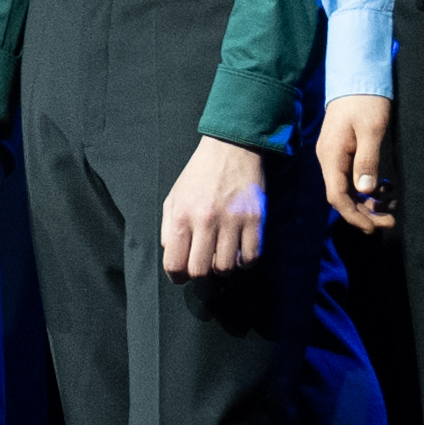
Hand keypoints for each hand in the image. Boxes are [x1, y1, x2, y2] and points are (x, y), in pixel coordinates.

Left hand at [158, 135, 266, 282]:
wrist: (231, 148)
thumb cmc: (199, 175)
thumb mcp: (174, 197)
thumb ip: (169, 228)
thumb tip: (172, 254)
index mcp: (182, 216)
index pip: (175, 264)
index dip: (177, 276)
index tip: (182, 274)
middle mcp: (206, 220)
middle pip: (200, 271)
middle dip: (200, 272)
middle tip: (204, 262)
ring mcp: (233, 221)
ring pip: (226, 268)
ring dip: (223, 267)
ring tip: (222, 254)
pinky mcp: (255, 219)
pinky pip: (251, 257)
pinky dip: (245, 261)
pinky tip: (240, 251)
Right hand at [315, 94, 393, 231]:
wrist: (358, 75)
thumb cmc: (366, 101)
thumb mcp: (371, 130)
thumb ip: (368, 160)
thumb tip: (365, 190)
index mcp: (331, 156)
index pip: (337, 196)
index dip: (354, 215)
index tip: (373, 227)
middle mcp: (329, 159)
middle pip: (342, 196)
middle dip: (364, 213)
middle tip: (390, 222)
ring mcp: (335, 155)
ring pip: (348, 189)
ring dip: (368, 202)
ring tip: (391, 207)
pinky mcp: (344, 151)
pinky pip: (353, 177)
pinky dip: (368, 188)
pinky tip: (385, 189)